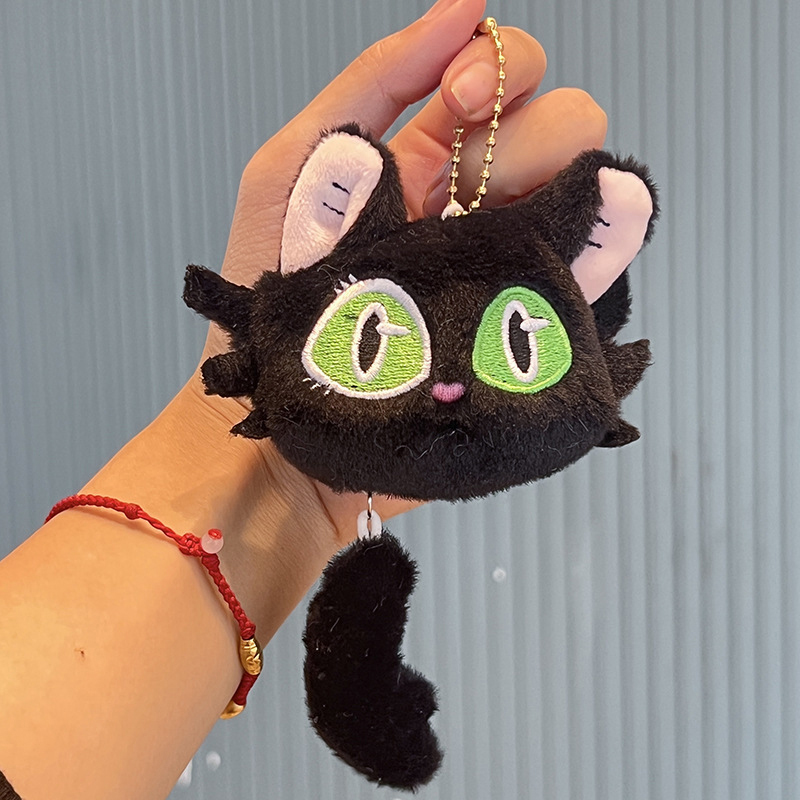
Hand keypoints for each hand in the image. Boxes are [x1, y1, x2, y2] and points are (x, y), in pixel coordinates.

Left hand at [191, 0, 606, 535]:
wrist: (288, 428)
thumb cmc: (271, 302)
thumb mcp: (289, 169)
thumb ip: (366, 87)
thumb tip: (460, 9)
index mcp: (420, 161)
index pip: (500, 77)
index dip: (497, 69)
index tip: (458, 105)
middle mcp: (476, 207)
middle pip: (560, 123)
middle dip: (528, 128)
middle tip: (468, 172)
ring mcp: (506, 264)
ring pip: (589, 187)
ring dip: (566, 181)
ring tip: (498, 227)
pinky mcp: (526, 323)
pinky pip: (599, 268)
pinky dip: (607, 242)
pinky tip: (575, 246)